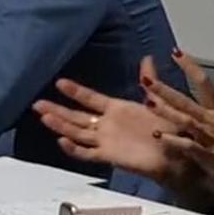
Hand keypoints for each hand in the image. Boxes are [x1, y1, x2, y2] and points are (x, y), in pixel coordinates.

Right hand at [33, 59, 213, 208]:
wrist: (176, 151)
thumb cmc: (168, 127)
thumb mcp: (158, 99)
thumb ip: (150, 80)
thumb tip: (147, 58)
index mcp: (117, 109)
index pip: (90, 98)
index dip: (75, 91)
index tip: (59, 82)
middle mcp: (107, 124)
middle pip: (76, 116)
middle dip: (57, 109)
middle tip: (37, 103)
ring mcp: (106, 140)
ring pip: (77, 133)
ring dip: (60, 125)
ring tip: (44, 116)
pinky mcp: (110, 156)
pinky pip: (88, 153)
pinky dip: (74, 149)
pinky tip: (62, 140)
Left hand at [142, 51, 213, 188]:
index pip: (203, 82)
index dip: (190, 66)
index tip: (176, 53)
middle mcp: (210, 119)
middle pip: (184, 102)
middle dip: (165, 91)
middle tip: (146, 81)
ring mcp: (206, 137)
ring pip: (182, 122)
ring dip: (165, 113)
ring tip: (148, 102)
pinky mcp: (205, 154)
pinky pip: (187, 146)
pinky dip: (174, 141)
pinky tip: (158, 135)